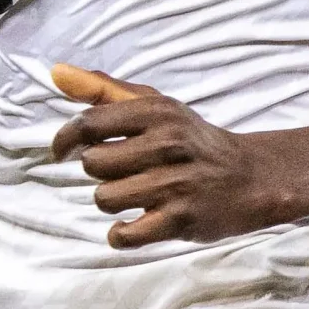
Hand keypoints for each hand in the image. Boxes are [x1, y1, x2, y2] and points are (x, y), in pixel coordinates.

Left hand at [48, 64, 281, 247]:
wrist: (251, 177)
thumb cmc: (193, 141)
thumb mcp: (157, 106)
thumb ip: (104, 90)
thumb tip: (57, 73)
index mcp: (158, 113)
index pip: (90, 123)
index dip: (66, 139)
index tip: (63, 151)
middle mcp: (168, 144)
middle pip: (94, 164)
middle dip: (100, 172)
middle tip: (123, 171)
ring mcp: (175, 183)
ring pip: (105, 198)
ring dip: (112, 201)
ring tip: (135, 195)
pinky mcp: (180, 219)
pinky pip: (125, 235)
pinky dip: (121, 234)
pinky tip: (133, 224)